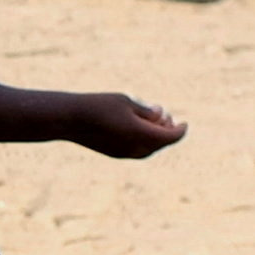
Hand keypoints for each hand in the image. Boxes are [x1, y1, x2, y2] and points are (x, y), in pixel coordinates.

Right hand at [66, 93, 185, 159]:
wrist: (70, 119)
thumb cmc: (99, 105)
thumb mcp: (127, 101)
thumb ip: (146, 111)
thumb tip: (159, 115)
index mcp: (142, 134)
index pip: (171, 137)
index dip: (181, 130)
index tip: (184, 123)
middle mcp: (136, 148)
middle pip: (161, 143)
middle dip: (166, 130)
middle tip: (164, 114)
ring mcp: (124, 153)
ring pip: (149, 149)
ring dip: (155, 137)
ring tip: (151, 121)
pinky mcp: (114, 153)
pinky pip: (137, 151)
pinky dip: (143, 141)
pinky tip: (136, 129)